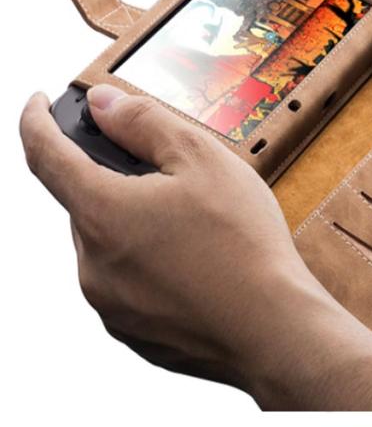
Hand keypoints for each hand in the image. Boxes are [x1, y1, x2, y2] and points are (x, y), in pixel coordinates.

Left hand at [19, 85, 371, 409]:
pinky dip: (145, 257)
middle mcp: (91, 263)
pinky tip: (194, 258)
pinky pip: (124, 278)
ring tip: (194, 223)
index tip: (37, 104)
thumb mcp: (201, 158)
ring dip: (133, 218)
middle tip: (167, 173)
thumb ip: (144, 121)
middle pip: (85, 199)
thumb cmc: (243, 243)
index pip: (44, 154)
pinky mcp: (130, 329)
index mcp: (101, 213)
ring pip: (106, 240)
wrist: (274, 328)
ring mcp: (108, 303)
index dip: (36, 121)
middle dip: (114, 177)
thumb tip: (103, 102)